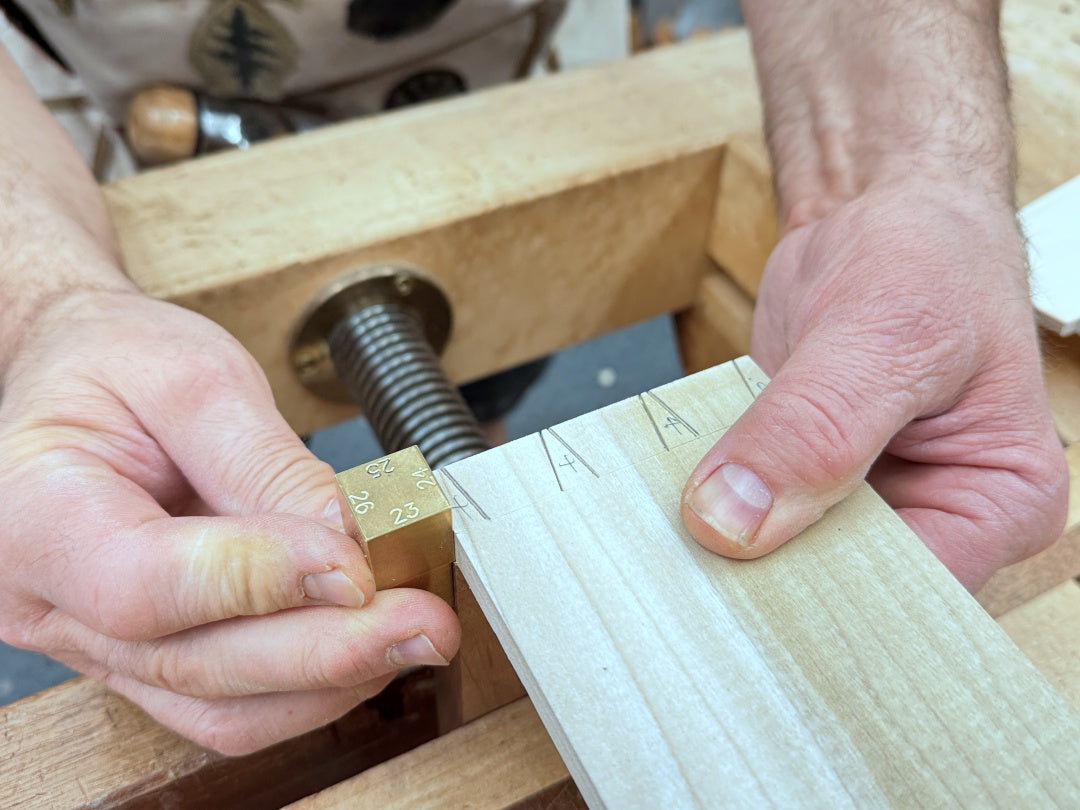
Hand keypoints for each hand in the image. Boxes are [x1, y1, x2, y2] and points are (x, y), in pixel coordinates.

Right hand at [0, 290, 459, 754]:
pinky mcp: (150, 660)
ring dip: (332, 680)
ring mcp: (99, 646)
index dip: (260, 583)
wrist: (78, 379)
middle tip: (425, 621)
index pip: (147, 584)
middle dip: (326, 651)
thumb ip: (265, 463)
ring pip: (221, 707)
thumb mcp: (191, 378)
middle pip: (196, 666)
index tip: (356, 567)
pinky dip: (311, 685)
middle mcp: (52, 605)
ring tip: (417, 633)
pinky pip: (231, 705)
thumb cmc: (116, 366)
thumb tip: (346, 538)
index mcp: (36, 516)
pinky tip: (372, 644)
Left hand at [681, 179, 1067, 590]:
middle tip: (687, 564)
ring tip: (673, 532)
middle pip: (842, 591)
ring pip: (787, 556)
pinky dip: (714, 501)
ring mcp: (863, 503)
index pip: (908, 597)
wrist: (880, 217)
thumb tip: (734, 520)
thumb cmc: (927, 258)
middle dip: (767, 576)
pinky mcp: (805, 480)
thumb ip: (814, 426)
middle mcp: (934, 518)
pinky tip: (674, 498)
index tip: (737, 581)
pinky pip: (753, 510)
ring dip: (731, 541)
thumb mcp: (883, 332)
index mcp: (996, 503)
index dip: (822, 597)